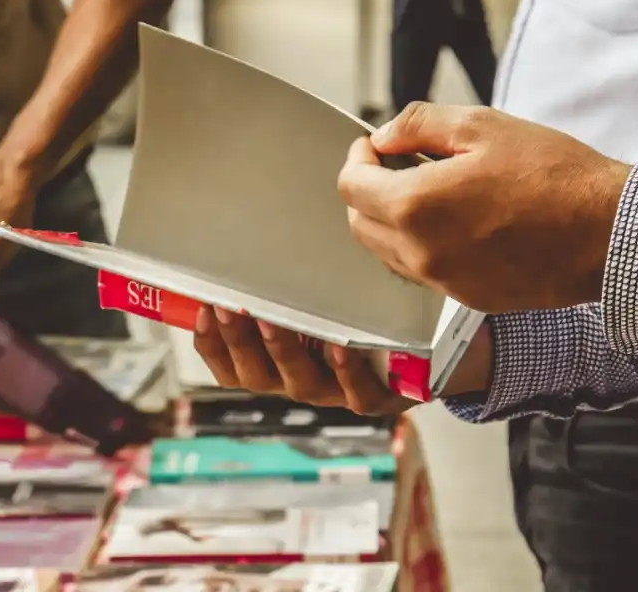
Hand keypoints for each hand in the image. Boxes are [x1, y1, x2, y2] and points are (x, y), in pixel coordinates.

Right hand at [191, 306, 494, 411]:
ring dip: (283, 351)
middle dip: (239, 341)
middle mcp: (305, 381)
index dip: (212, 343)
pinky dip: (346, 371)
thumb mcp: (322, 300)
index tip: (203, 310)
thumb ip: (288, 284)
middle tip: (230, 308)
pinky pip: (359, 393)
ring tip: (273, 319)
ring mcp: (340, 393)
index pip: (230, 366)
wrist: (435, 348)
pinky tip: (338, 346)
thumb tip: (247, 240)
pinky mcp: (381, 398)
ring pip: (301, 384)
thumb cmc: (367, 317)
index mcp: (282, 364)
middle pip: (257, 375)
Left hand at [337, 102, 631, 312]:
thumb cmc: (554, 176)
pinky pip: (425, 273)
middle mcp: (422, 254)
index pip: (351, 186)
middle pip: (361, 225)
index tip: (375, 146)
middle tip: (397, 165)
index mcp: (416, 207)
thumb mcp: (483, 125)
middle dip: (368, 191)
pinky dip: (424, 246)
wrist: (607, 232)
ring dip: (393, 221)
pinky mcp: (469, 298)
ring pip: (389, 253)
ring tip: (431, 191)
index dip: (358, 158)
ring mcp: (445, 282)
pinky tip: (458, 221)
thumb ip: (419, 125)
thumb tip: (385, 137)